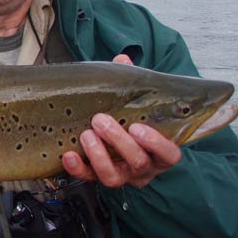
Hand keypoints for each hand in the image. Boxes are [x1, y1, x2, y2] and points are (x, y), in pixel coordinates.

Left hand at [62, 54, 182, 187]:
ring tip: (86, 134)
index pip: (169, 155)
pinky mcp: (97, 179)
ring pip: (113, 176)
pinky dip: (77, 168)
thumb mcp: (135, 101)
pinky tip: (68, 154)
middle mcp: (143, 168)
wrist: (113, 136)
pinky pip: (87, 179)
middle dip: (118, 141)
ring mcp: (121, 176)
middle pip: (137, 162)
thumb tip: (122, 58)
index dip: (156, 144)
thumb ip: (132, 82)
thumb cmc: (130, 118)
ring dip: (98, 155)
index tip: (137, 127)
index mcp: (159, 151)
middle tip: (100, 119)